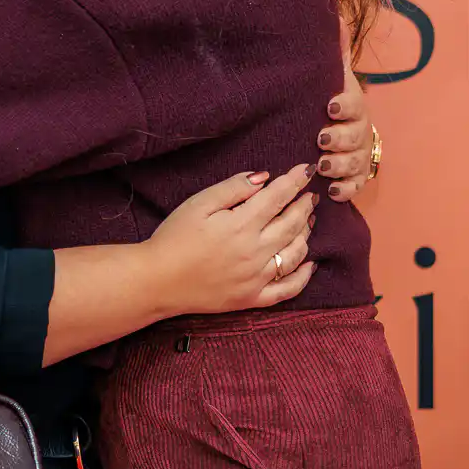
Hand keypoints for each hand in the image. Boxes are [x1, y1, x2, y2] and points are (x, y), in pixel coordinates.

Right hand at [143, 167, 317, 315]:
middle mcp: (255, 252)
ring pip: (295, 253)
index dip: (295, 181)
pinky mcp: (252, 299)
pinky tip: (310, 264)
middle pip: (292, 224)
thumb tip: (264, 178)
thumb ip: (233, 188)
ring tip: (308, 221)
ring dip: (306, 234)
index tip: (306, 170)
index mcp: (241, 225)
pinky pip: (287, 290)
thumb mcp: (199, 203)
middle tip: (311, 195)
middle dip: (304, 205)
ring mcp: (256, 278)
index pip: (278, 197)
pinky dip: (303, 277)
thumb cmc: (174, 238)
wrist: (157, 281)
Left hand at [315, 60, 375, 201]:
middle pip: (356, 136)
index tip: (330, 106)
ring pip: (356, 162)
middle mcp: (360, 131)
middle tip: (321, 139)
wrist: (344, 130)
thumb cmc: (333, 102)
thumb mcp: (332, 77)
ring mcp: (360, 156)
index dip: (345, 105)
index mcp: (353, 106)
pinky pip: (356, 186)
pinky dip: (345, 190)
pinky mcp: (356, 177)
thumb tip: (336, 16)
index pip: (354, 103)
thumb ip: (334, 52)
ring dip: (340, 165)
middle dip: (340, 139)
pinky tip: (332, 192)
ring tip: (323, 166)